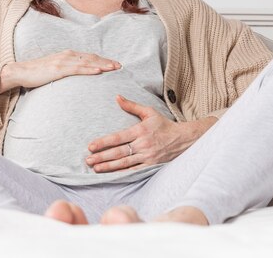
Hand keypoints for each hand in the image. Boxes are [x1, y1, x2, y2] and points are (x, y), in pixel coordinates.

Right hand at [0, 50, 120, 91]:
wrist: (21, 72)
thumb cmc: (37, 73)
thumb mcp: (54, 69)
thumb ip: (66, 70)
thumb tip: (76, 75)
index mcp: (68, 55)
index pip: (89, 57)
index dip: (103, 60)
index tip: (114, 64)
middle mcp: (67, 55)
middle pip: (92, 58)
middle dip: (106, 62)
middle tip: (120, 66)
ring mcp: (63, 61)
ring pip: (87, 62)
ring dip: (102, 65)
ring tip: (113, 68)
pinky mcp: (58, 68)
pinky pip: (77, 69)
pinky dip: (89, 70)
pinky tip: (98, 72)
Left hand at [85, 95, 216, 172]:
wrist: (183, 139)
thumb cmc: (164, 125)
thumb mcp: (149, 112)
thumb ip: (131, 106)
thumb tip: (117, 97)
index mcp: (140, 130)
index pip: (118, 137)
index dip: (103, 142)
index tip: (91, 146)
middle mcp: (143, 144)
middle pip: (119, 152)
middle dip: (102, 157)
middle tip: (88, 160)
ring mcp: (147, 156)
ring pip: (124, 163)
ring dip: (109, 166)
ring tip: (96, 168)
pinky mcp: (151, 166)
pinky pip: (134, 171)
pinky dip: (122, 173)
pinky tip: (111, 175)